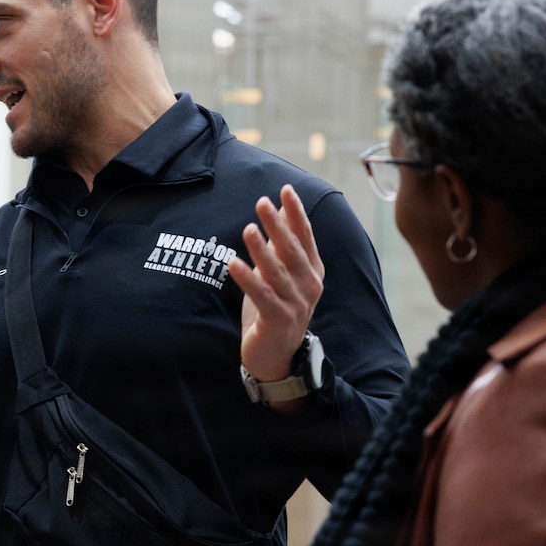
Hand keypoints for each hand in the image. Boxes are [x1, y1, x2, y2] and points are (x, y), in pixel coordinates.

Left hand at [228, 184, 323, 388]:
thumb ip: (281, 250)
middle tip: (262, 202)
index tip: (285, 189)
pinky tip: (233, 263)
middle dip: (278, 224)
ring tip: (248, 228)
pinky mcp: (278, 319)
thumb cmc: (275, 310)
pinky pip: (261, 294)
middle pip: (292, 249)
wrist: (277, 356)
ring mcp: (296, 304)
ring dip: (261, 249)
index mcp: (313, 272)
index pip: (305, 236)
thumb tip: (275, 214)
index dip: (295, 213)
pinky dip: (247, 278)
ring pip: (276, 271)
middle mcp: (309, 286)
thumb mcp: (281, 277)